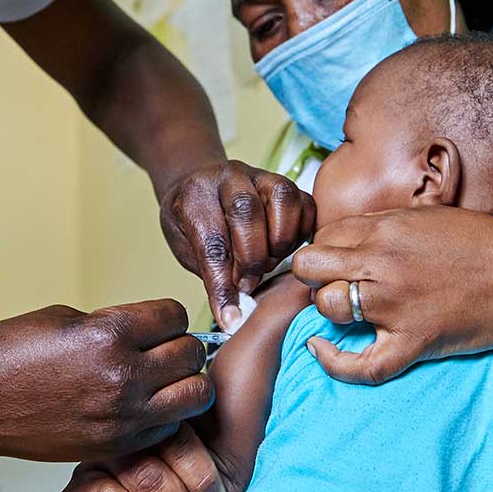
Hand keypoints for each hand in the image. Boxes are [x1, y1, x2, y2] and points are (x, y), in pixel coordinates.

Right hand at [0, 300, 212, 462]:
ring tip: (160, 379)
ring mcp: (122, 417)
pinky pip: (167, 428)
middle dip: (179, 346)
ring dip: (183, 383)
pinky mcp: (114, 446)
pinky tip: (139, 406)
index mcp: (108, 334)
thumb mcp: (65, 319)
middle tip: (161, 348)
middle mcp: (122, 377)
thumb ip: (114, 326)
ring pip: (194, 396)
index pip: (173, 316)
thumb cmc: (5, 354)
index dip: (164, 316)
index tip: (154, 321)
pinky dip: (163, 415)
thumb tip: (148, 335)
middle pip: (191, 355)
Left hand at [158, 161, 313, 328]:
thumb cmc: (193, 221)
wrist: (200, 185)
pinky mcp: (287, 183)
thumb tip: (234, 315)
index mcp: (195, 194)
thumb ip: (211, 275)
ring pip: (283, 201)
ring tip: (265, 264)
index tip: (229, 313)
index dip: (222, 283)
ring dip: (279, 244)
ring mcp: (261, 176)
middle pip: (247, 212)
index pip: (211, 241)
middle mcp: (230, 177)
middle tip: (246, 285)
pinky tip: (281, 249)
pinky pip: (306, 206)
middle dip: (251, 259)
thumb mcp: (186, 248)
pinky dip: (299, 235)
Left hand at [291, 205, 492, 384]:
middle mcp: (383, 265)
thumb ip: (382, 225)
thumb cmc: (484, 241)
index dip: (322, 251)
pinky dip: (335, 363)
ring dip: (330, 310)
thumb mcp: (427, 216)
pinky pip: (361, 365)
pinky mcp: (415, 342)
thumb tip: (346, 236)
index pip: (323, 238)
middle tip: (331, 285)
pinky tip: (321, 350)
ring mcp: (397, 306)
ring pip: (328, 307)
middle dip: (312, 276)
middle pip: (310, 267)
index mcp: (385, 230)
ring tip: (346, 311)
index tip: (332, 263)